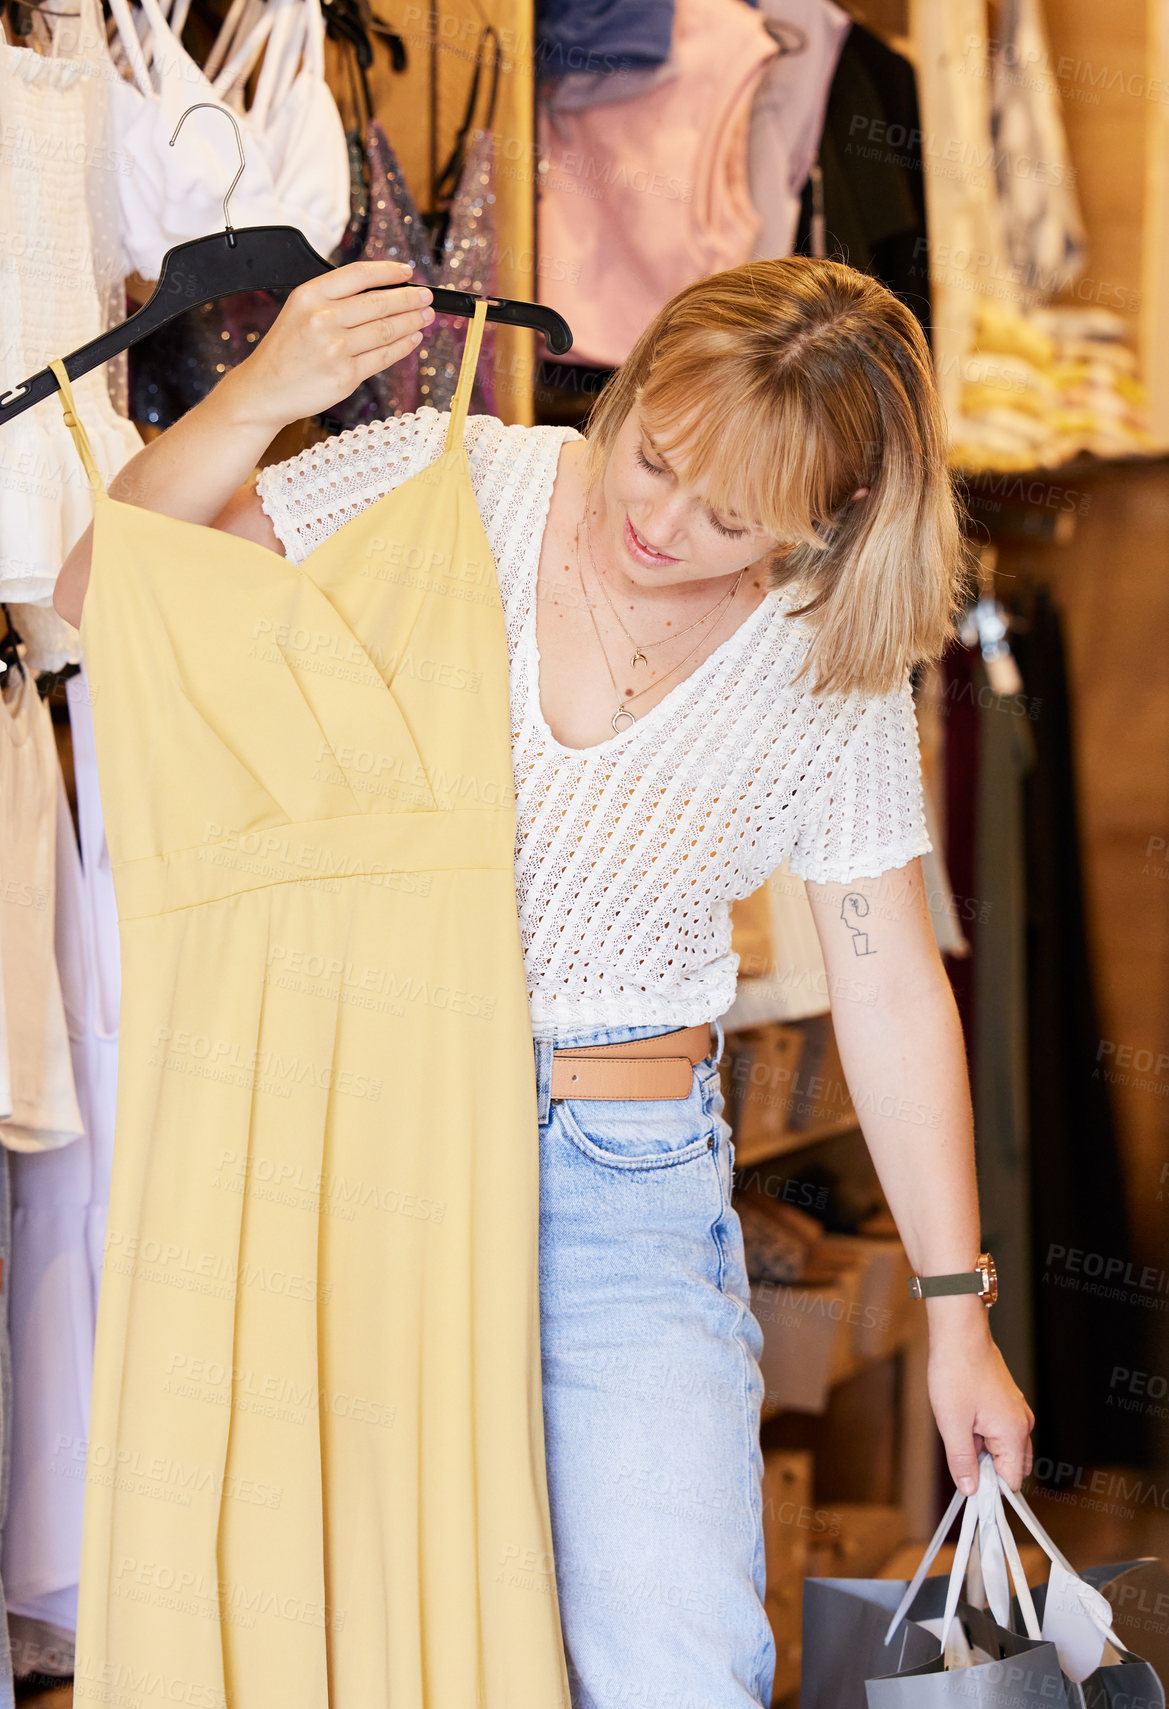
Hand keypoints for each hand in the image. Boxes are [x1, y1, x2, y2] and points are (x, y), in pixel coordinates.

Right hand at [223, 258, 434, 432]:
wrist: (265, 389)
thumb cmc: (286, 350)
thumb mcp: (300, 310)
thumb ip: (335, 298)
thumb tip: (383, 291)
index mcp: (311, 294)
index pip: (359, 274)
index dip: (389, 271)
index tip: (408, 272)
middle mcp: (323, 318)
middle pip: (379, 303)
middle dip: (410, 298)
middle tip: (427, 297)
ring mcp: (336, 349)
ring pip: (386, 330)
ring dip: (412, 322)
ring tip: (426, 316)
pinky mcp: (346, 376)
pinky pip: (383, 357)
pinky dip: (403, 347)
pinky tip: (413, 339)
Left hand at [927, 1308, 1034, 1494]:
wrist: (960, 1334)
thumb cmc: (956, 1372)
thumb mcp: (951, 1423)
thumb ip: (962, 1461)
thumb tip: (970, 1489)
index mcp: (1014, 1432)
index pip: (1012, 1480)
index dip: (989, 1487)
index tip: (968, 1483)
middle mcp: (1023, 1423)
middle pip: (1012, 1466)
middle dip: (988, 1469)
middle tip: (961, 1454)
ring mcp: (1017, 1411)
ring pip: (1005, 1447)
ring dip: (983, 1449)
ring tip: (960, 1429)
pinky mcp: (1008, 1402)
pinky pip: (1000, 1430)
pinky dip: (984, 1433)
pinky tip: (964, 1418)